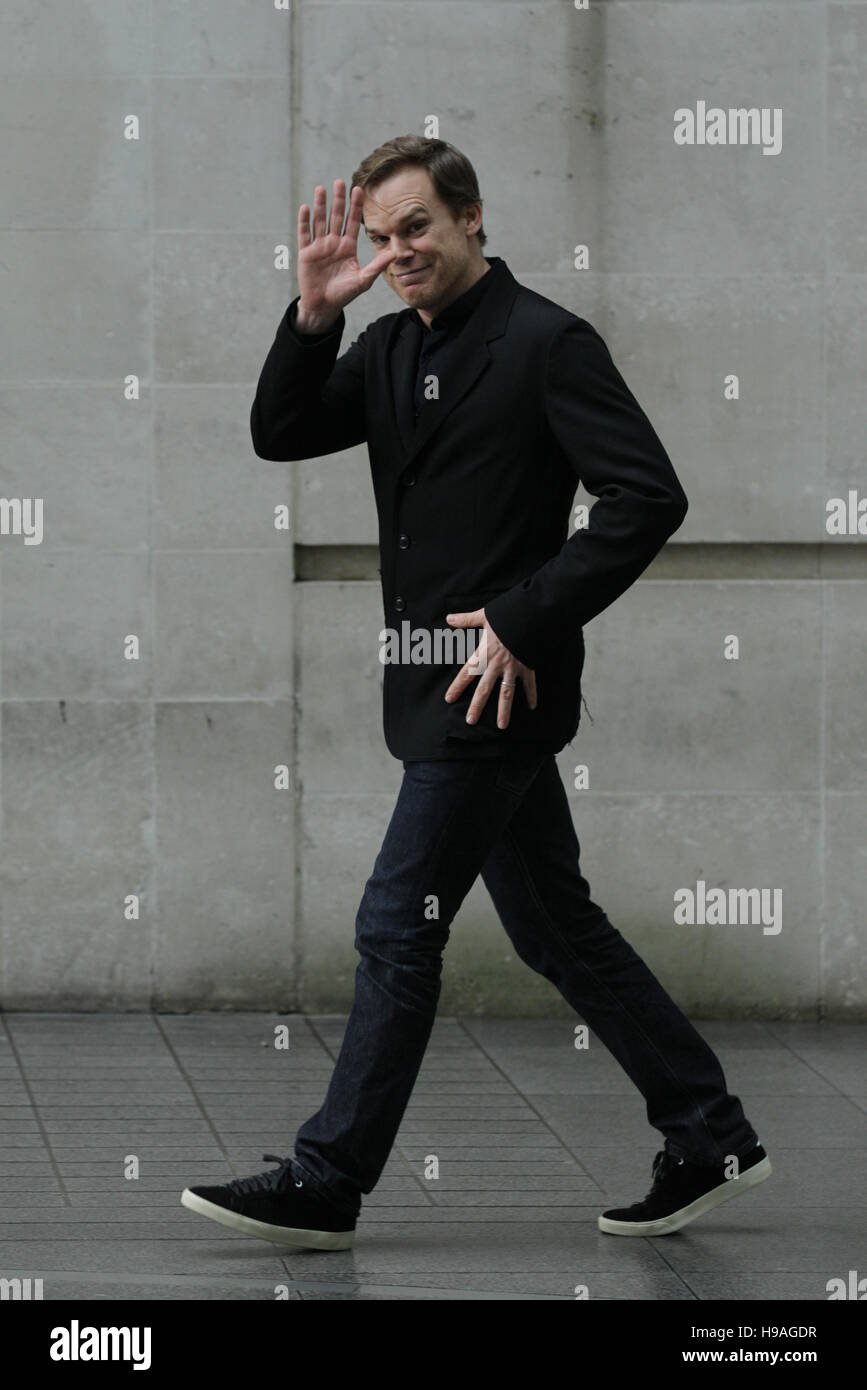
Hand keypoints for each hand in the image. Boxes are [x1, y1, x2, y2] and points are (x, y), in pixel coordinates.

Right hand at [296, 180, 396, 329]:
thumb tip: (397, 253)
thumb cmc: (344, 294)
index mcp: (347, 247)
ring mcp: (319, 246)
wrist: (324, 306)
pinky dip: (304, 222)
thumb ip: (378, 265)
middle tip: (340, 182)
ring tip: (321, 189)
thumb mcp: (364, 280)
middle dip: (338, 200)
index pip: (353, 222)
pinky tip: (306, 208)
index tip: (359, 189)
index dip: (355, 206)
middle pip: (336, 217)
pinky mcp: (306, 253)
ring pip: (320, 221)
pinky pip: (305, 234)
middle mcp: (333, 243)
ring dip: (320, 206)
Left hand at [443, 609, 537, 729]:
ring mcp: (513, 668)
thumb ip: (466, 620)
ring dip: (504, 711)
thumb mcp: (484, 616)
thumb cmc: (506, 615)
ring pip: (507, 694)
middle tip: (470, 721)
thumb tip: (449, 617)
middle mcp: (497, 664)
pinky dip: (532, 695)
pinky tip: (532, 707)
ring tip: (502, 726)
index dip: (457, 686)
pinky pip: (530, 684)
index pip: (467, 673)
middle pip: (484, 689)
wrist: (531, 615)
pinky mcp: (528, 667)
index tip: (449, 699)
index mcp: (484, 653)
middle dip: (477, 706)